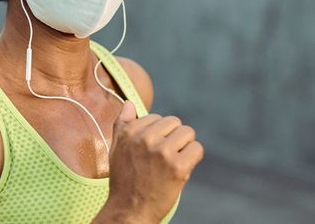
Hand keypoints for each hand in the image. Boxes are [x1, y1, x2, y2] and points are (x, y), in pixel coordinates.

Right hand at [98, 101, 203, 223]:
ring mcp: (162, 152)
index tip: (151, 151)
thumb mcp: (116, 149)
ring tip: (173, 162)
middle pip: (174, 122)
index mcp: (129, 132)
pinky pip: (197, 149)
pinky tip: (182, 169)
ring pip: (188, 133)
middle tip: (164, 158)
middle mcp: (145, 138)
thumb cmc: (124, 180)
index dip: (158, 134)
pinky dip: (193, 158)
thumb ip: (123, 124)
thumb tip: (129, 103)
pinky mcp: (177, 167)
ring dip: (184, 146)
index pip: (156, 117)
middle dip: (174, 137)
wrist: (130, 210)